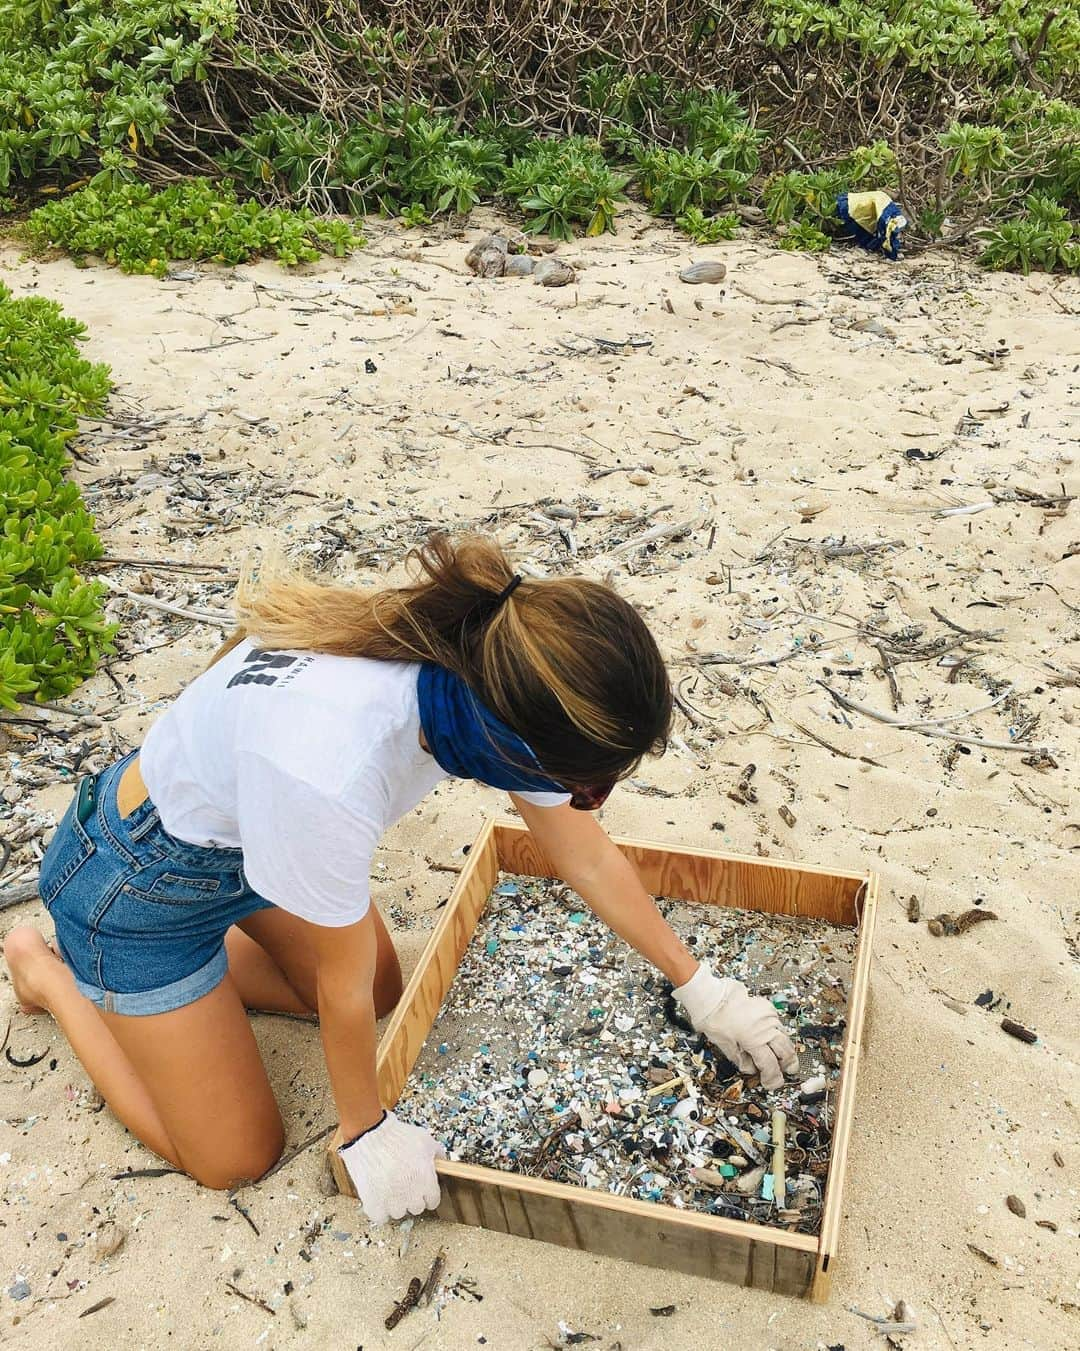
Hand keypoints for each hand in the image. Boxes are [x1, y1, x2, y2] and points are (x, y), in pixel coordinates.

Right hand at [338, 1110, 444, 1223]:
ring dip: (395, 1204)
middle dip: (412, 1197)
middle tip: (404, 1183)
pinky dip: (379, 1211)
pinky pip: (380, 1217)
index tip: (421, 1188)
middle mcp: (411, 1195)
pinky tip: (379, 1198)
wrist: (371, 1135)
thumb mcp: (426, 1140)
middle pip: (416, 1208)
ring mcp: (392, 1202)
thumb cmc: (398, 1136)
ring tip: (389, 1187)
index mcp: (426, 1182)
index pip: (433, 1201)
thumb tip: (441, 1163)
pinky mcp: (374, 1204)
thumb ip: (438, 1155)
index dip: (427, 1193)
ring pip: (398, 1213)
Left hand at [673, 963, 798, 1089]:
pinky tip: (771, 1039)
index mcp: (754, 1040)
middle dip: (788, 1064)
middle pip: (786, 1051)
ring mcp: (769, 1016)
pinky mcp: (767, 1008)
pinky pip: (778, 1024)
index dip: (772, 1078)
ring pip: (785, 1037)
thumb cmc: (713, 1019)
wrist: (711, 996)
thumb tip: (752, 1069)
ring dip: (784, 1049)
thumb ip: (741, 1060)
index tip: (770, 1084)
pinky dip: (777, 1034)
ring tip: (781, 1057)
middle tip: (786, 1071)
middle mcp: (766, 1028)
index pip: (770, 1065)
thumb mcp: (724, 1046)